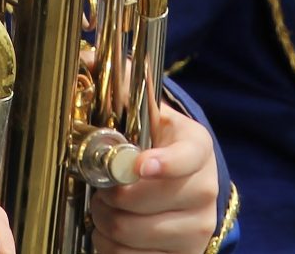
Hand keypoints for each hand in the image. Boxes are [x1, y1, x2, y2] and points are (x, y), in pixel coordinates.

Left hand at [88, 102, 221, 253]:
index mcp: (198, 147)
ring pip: (134, 232)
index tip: (140, 166)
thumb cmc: (160, 148)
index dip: (163, 163)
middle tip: (99, 189)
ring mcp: (199, 228)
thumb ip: (125, 87)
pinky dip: (112, 248)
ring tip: (103, 209)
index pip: (185, 158)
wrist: (185, 187)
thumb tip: (88, 59)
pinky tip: (112, 233)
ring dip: (106, 222)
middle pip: (146, 199)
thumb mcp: (151, 117)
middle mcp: (205, 190)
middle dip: (108, 195)